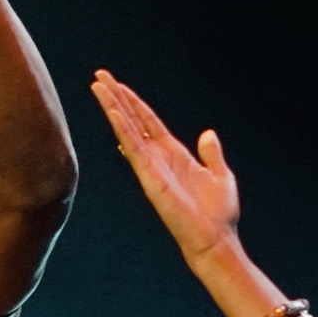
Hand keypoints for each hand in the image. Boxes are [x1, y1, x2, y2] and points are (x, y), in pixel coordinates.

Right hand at [91, 72, 240, 263]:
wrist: (214, 239)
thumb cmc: (218, 214)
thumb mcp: (220, 175)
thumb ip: (211, 154)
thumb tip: (207, 133)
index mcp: (174, 154)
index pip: (149, 122)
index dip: (134, 103)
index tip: (119, 85)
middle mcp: (158, 158)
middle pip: (132, 121)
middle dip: (116, 98)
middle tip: (99, 77)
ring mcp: (151, 167)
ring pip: (127, 130)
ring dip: (112, 107)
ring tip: (97, 86)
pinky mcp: (150, 178)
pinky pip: (133, 149)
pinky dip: (123, 129)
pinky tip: (113, 112)